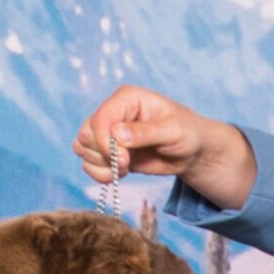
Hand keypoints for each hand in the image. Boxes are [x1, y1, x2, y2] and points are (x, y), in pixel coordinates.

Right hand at [74, 85, 254, 208]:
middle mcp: (113, 112)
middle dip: (103, 154)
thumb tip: (118, 134)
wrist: (192, 152)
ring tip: (124, 169)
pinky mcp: (108, 150)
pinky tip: (119, 174)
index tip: (126, 160)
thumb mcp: (172, 131)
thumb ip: (145, 132)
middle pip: (85, 133)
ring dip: (100, 165)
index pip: (100, 119)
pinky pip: (88, 163)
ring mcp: (108, 132)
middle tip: (127, 165)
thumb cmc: (187, 133)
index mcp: (126, 98)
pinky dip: (99, 174)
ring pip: (82, 148)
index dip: (105, 143)